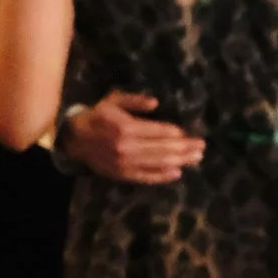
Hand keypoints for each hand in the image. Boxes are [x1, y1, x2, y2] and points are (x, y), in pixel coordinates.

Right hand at [60, 92, 205, 183]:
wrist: (75, 139)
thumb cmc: (98, 116)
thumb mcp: (113, 100)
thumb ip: (134, 100)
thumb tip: (155, 102)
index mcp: (125, 127)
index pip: (158, 131)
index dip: (177, 134)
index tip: (191, 134)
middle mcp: (126, 147)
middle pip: (163, 148)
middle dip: (185, 148)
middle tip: (202, 147)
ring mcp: (124, 163)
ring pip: (158, 163)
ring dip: (180, 161)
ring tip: (196, 158)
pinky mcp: (122, 174)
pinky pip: (146, 177)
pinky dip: (163, 176)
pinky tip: (177, 173)